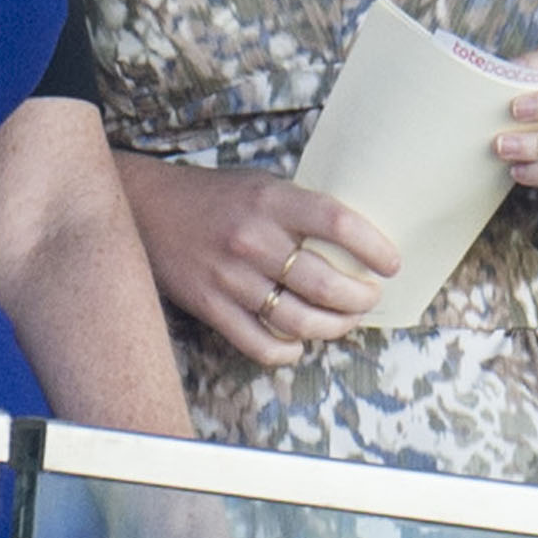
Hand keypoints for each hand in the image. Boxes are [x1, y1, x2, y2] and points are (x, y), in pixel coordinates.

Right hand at [117, 155, 401, 368]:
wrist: (146, 208)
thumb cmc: (213, 197)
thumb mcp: (260, 186)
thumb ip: (300, 211)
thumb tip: (356, 245)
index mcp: (270, 200)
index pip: (338, 222)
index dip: (374, 247)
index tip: (391, 264)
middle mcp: (252, 238)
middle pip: (326, 284)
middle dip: (360, 299)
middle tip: (369, 298)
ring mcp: (230, 276)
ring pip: (299, 321)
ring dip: (333, 328)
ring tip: (341, 321)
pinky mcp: (210, 306)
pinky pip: (261, 344)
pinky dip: (287, 351)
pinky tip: (297, 344)